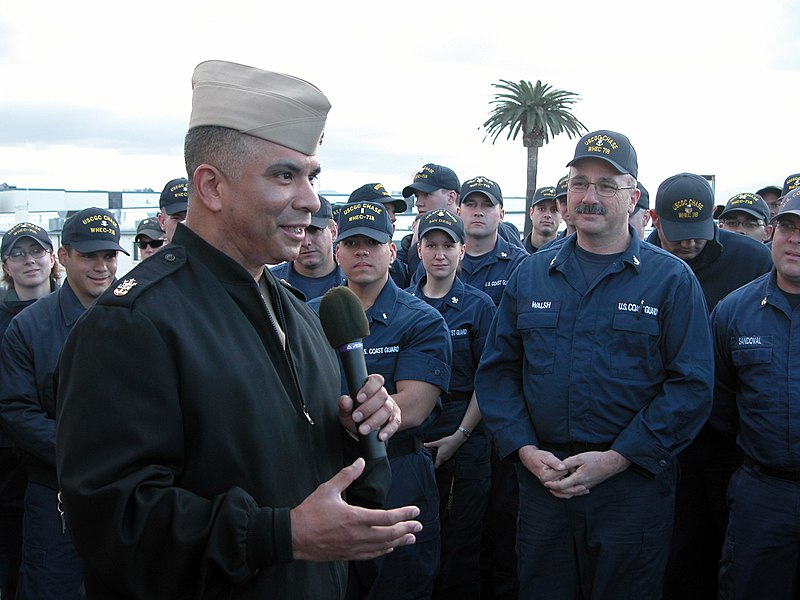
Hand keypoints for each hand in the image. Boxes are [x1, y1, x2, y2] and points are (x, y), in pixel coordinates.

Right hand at [291, 458, 421, 560]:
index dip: (404, 514)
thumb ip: (347, 475)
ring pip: (382, 546)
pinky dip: (383, 551)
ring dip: (399, 541)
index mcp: (354, 517)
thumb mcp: (328, 489)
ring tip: (411, 538)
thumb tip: (360, 462)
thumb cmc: (310, 513)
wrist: (294, 536)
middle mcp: (357, 535)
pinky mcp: (348, 555)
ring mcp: (353, 547)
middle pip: (389, 534)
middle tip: (419, 525)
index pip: (386, 517)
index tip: (415, 510)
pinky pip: (371, 555)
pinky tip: (389, 547)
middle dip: (406, 529)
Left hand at [338, 374, 400, 440]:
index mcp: (372, 387)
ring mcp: (390, 406)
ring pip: (387, 409)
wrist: (363, 424)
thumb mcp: (346, 409)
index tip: (359, 398)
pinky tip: (380, 436)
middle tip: (356, 417)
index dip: (369, 388)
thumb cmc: (355, 412)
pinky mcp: (395, 419)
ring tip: (363, 429)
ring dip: (375, 420)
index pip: (376, 380)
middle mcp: (383, 395)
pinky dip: (388, 430)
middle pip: (382, 396)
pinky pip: (395, 423)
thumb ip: (344, 404)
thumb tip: (346, 401)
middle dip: (368, 407)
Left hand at [424, 433, 465, 467]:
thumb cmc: (448, 441)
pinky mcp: (450, 455)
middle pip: (439, 464)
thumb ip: (430, 444)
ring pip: (442, 461)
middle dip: (435, 463)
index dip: (432, 466)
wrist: (457, 440)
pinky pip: (445, 459)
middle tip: (431, 459)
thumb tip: (424, 444)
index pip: (436, 465)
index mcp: (440, 456)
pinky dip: (442, 458)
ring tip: (435, 456)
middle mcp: (444, 458)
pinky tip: (441, 453)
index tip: (429, 464)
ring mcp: (448, 457)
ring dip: (439, 460)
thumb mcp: (438, 442)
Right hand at [518, 445, 568, 485]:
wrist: (530, 459)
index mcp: (546, 476)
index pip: (564, 471)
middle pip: (565, 476)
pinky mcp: (552, 485)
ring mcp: (550, 485)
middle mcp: (548, 483)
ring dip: (564, 473)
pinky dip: (564, 477)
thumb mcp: (546, 456)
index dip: (564, 464)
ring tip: (557, 467)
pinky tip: (559, 471)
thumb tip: (563, 467)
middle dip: (564, 469)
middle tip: (558, 463)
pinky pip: (563, 483)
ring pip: (565, 479)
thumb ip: (554, 462)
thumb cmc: (538, 456)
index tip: (559, 460)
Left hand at [543, 450, 630, 498]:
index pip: (563, 485)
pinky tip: (567, 488)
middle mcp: (583, 484)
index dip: (553, 484)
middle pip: (567, 492)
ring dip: (563, 493)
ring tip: (555, 490)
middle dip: (556, 491)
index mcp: (579, 478)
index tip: (546, 483)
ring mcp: (587, 486)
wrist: (611, 463)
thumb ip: (568, 463)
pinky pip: (578, 492)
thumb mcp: (580, 457)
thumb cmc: (596, 459)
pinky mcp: (590, 485)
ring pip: (573, 494)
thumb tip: (558, 467)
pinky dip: (570, 492)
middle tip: (548, 487)